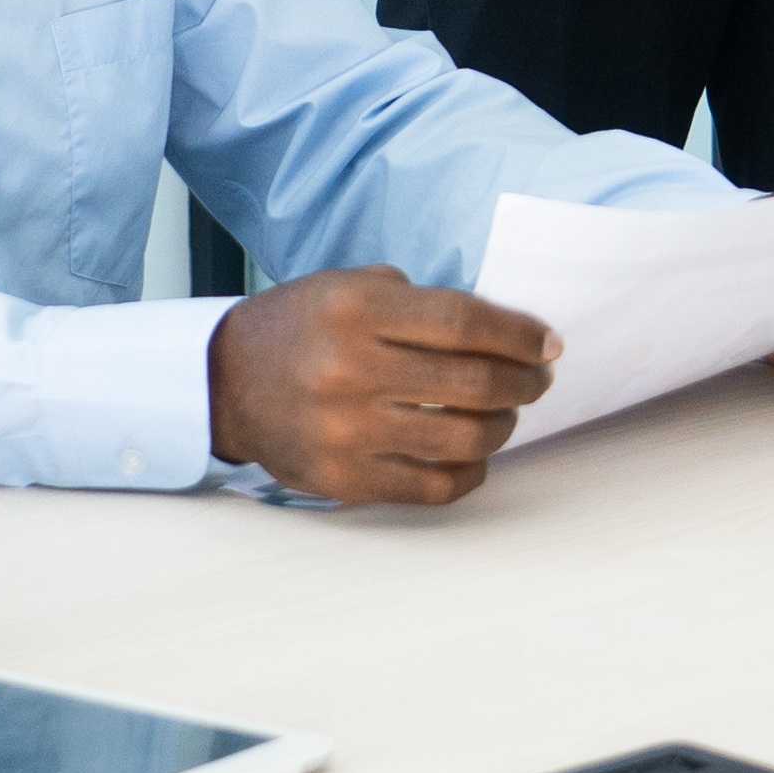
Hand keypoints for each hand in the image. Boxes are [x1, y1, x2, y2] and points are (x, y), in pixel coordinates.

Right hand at [209, 266, 560, 505]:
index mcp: (355, 311)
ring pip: (462, 439)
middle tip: (536, 379)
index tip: (547, 344)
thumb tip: (501, 332)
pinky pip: (433, 487)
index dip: (517, 334)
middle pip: (472, 383)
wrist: (226, 382)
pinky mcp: (345, 479)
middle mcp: (349, 371)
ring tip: (505, 414)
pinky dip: (470, 472)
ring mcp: (346, 432)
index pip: (462, 321)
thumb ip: (419, 304)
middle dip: (522, 382)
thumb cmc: (301, 327)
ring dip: (503, 426)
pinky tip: (475, 454)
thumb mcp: (350, 286)